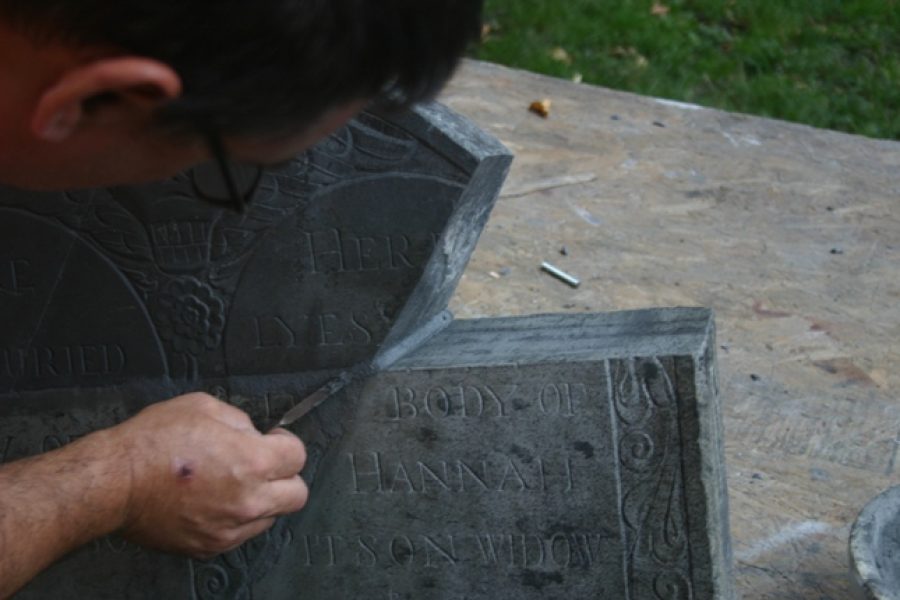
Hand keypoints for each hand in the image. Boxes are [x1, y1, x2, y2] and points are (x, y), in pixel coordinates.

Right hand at [109, 393, 307, 557]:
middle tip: (264, 465)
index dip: (286, 443)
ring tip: (232, 484)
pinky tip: (213, 502)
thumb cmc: (153, 441)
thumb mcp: (204, 407)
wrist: (114, 482)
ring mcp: (230, 528)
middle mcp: (248, 500)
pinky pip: (240, 534)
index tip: (273, 440)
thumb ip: (239, 421)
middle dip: (285, 477)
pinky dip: (235, 519)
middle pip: (297, 495)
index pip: (298, 456)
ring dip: (261, 500)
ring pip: (270, 517)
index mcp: (252, 462)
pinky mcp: (210, 546)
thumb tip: (253, 435)